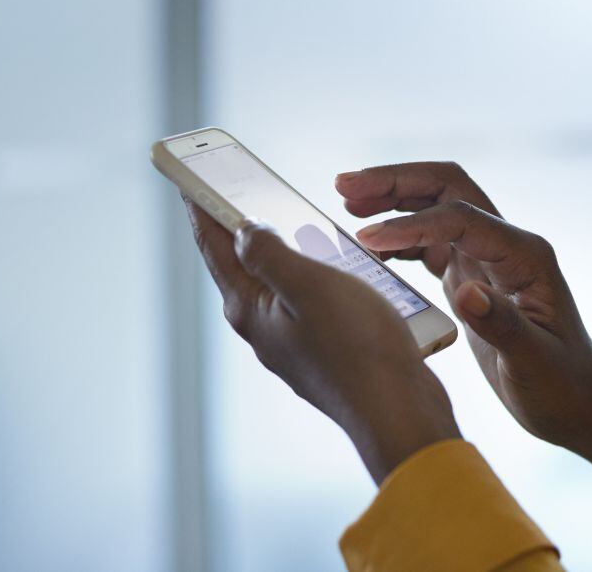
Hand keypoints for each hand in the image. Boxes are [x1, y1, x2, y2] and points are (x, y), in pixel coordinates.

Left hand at [183, 197, 459, 483]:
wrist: (399, 412)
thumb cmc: (357, 348)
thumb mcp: (307, 285)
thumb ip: (268, 254)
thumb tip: (241, 231)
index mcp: (250, 311)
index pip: (215, 248)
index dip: (203, 209)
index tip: (192, 180)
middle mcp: (265, 330)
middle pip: (245, 266)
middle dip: (241, 228)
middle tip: (242, 189)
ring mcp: (295, 344)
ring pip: (283, 285)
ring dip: (288, 251)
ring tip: (295, 219)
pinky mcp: (327, 353)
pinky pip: (315, 303)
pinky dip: (320, 275)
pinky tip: (342, 266)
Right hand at [335, 164, 591, 540]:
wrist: (578, 404)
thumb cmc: (561, 386)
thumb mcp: (532, 362)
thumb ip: (501, 325)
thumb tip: (465, 292)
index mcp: (523, 256)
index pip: (458, 219)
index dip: (409, 224)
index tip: (364, 237)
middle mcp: (507, 247)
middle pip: (447, 189)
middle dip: (395, 182)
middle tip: (344, 186)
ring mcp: (489, 260)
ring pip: (437, 209)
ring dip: (394, 201)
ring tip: (347, 205)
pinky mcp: (474, 279)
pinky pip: (432, 243)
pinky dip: (400, 237)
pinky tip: (370, 247)